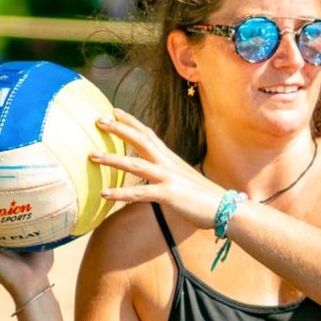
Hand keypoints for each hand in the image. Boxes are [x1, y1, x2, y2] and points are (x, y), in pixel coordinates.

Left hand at [89, 110, 224, 228]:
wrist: (228, 209)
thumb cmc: (206, 199)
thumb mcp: (185, 182)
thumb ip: (170, 177)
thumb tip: (160, 180)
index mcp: (171, 160)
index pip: (149, 134)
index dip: (132, 122)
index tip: (115, 111)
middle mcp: (168, 164)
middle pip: (140, 140)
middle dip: (119, 129)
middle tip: (98, 120)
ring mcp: (168, 178)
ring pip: (135, 164)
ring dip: (112, 159)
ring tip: (92, 156)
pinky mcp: (168, 195)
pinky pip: (140, 193)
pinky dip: (121, 193)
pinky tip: (104, 194)